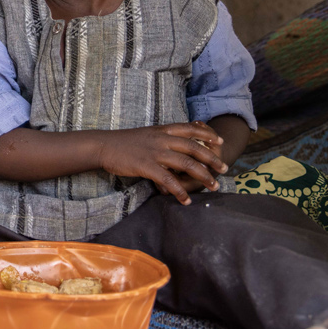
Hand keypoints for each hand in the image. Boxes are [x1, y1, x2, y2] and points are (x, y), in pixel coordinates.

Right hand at [96, 122, 227, 204]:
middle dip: (212, 159)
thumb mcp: (146, 134)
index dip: (207, 135)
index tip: (220, 141)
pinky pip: (168, 180)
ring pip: (186, 164)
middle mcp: (162, 139)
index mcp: (162, 130)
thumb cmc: (122, 141)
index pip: (190, 129)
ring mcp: (155, 152)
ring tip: (214, 186)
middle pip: (194, 148)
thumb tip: (174, 143)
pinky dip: (179, 191)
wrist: (103, 145)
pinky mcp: (147, 166)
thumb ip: (161, 137)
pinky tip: (186, 200)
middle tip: (224, 169)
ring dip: (203, 176)